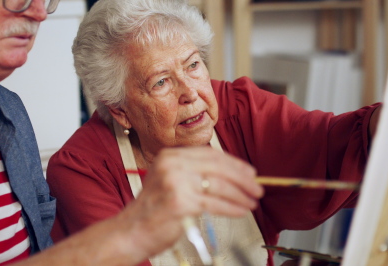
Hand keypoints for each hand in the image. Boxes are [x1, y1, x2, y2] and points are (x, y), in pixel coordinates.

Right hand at [112, 146, 263, 262]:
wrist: (130, 232)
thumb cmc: (153, 210)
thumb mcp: (170, 180)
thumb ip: (194, 173)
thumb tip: (231, 174)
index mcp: (170, 156)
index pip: (211, 154)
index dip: (234, 163)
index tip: (249, 172)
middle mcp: (172, 165)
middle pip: (218, 167)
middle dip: (242, 178)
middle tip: (257, 187)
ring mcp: (176, 183)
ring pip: (220, 185)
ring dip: (241, 195)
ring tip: (252, 202)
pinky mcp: (181, 202)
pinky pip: (215, 203)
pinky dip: (232, 208)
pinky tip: (241, 211)